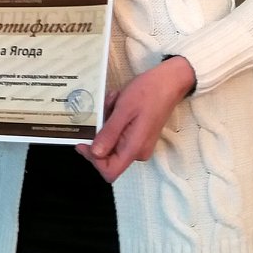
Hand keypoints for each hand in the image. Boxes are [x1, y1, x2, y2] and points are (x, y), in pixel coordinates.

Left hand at [76, 56, 194, 182]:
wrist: (169, 82)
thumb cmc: (148, 93)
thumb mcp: (124, 110)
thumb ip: (109, 134)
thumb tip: (95, 153)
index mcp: (134, 149)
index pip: (109, 171)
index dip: (93, 159)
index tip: (83, 140)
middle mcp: (137, 152)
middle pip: (107, 155)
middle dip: (100, 132)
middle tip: (103, 110)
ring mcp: (138, 143)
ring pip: (111, 140)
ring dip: (106, 121)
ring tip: (113, 101)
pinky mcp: (138, 135)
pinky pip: (118, 133)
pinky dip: (114, 119)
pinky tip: (117, 102)